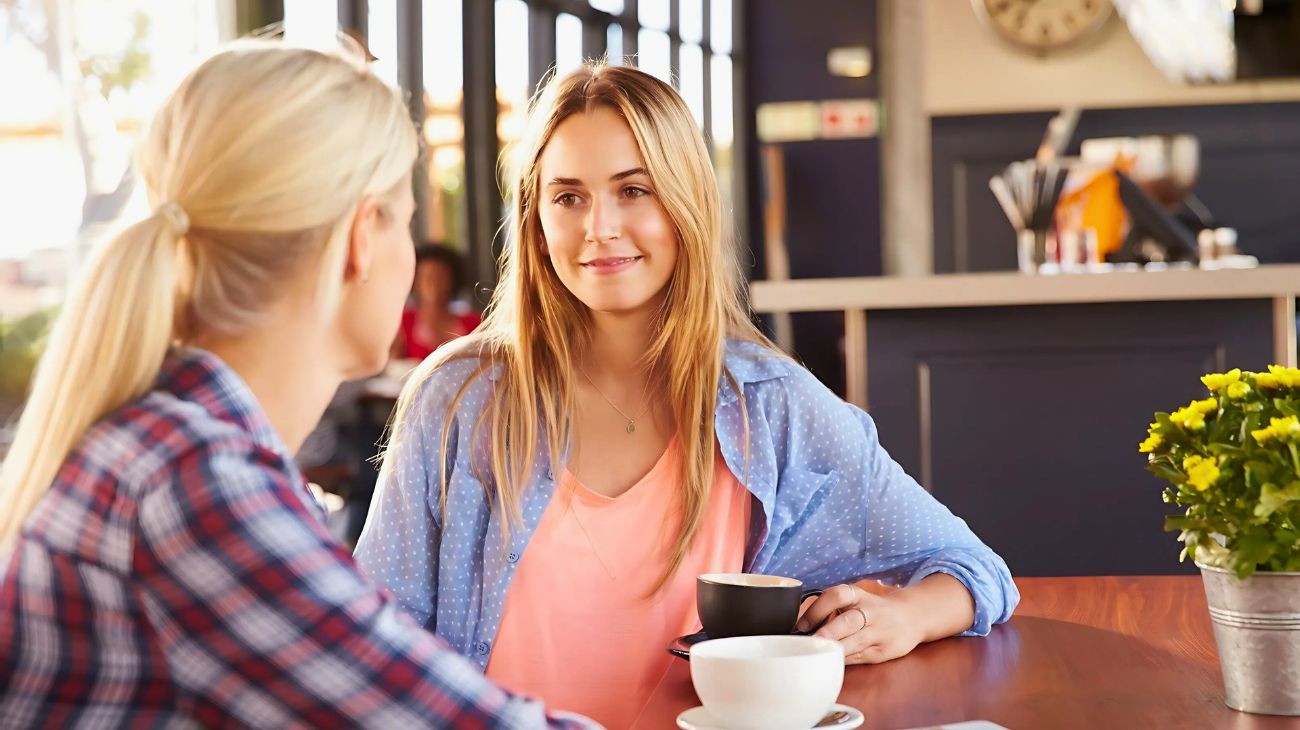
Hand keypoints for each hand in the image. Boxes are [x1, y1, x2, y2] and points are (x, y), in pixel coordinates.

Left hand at [796, 583, 923, 664]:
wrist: (911, 616)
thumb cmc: (872, 609)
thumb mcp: (855, 600)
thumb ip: (832, 609)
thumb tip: (801, 627)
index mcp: (858, 595)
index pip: (836, 596)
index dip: (818, 608)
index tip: (802, 624)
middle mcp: (870, 611)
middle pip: (849, 620)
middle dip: (830, 632)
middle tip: (813, 641)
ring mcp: (879, 632)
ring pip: (857, 642)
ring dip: (837, 649)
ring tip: (820, 655)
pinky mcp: (885, 651)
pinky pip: (861, 657)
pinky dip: (846, 660)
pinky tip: (833, 664)